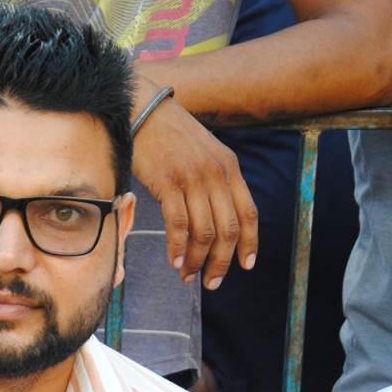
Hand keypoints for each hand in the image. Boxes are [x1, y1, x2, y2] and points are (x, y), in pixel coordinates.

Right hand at [130, 79, 257, 288]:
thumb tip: (216, 217)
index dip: (250, 244)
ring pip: (204, 233)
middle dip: (221, 263)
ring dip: (198, 261)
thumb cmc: (169, 134)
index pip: (249, 213)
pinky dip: (178, 247)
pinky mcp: (168, 182)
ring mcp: (193, 178)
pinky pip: (179, 224)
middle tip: (212, 282)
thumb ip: (216, 180)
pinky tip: (175, 260)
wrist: (141, 108)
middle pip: (228, 230)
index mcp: (230, 167)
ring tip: (187, 274)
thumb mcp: (205, 152)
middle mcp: (216, 174)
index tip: (245, 265)